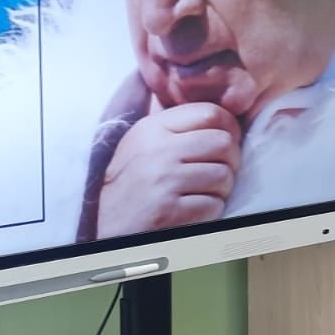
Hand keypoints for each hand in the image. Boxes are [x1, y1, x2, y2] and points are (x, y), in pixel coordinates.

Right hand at [96, 103, 241, 237]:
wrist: (103, 221)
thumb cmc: (129, 181)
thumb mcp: (142, 141)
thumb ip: (175, 126)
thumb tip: (220, 116)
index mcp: (154, 128)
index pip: (210, 113)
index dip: (229, 127)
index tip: (228, 141)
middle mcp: (159, 150)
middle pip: (223, 143)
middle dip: (230, 161)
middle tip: (220, 171)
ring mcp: (165, 181)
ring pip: (223, 176)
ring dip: (221, 189)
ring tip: (204, 192)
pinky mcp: (170, 210)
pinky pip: (213, 205)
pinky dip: (210, 210)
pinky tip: (194, 210)